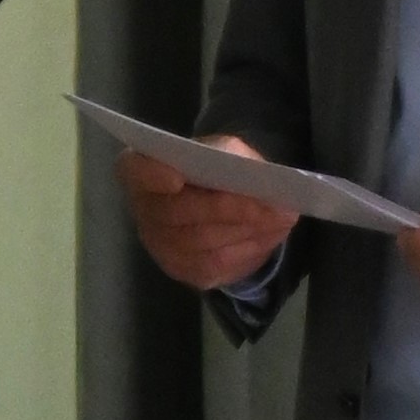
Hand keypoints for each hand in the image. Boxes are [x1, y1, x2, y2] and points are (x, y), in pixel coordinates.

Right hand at [120, 136, 297, 292]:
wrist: (219, 196)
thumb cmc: (216, 166)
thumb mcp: (226, 149)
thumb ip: (233, 158)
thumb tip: (258, 182)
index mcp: (141, 170)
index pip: (135, 172)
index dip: (152, 176)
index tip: (176, 178)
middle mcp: (143, 210)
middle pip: (178, 214)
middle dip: (229, 209)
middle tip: (272, 205)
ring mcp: (159, 245)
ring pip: (202, 244)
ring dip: (247, 231)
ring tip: (283, 218)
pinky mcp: (183, 270)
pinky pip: (215, 265)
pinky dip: (248, 249)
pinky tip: (271, 234)